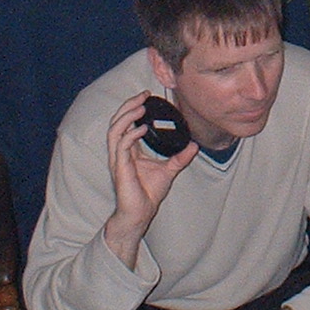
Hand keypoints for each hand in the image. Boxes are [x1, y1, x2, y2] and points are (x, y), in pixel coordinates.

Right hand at [102, 93, 196, 268]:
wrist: (139, 214)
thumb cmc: (148, 194)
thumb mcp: (169, 170)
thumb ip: (180, 157)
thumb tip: (195, 145)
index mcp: (129, 150)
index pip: (126, 123)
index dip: (133, 108)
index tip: (147, 97)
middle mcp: (121, 152)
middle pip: (117, 122)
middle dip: (128, 106)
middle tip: (143, 95)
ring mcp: (118, 159)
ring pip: (114, 131)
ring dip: (126, 117)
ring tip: (140, 107)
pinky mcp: (121, 168)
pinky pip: (121, 146)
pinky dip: (130, 135)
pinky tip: (141, 129)